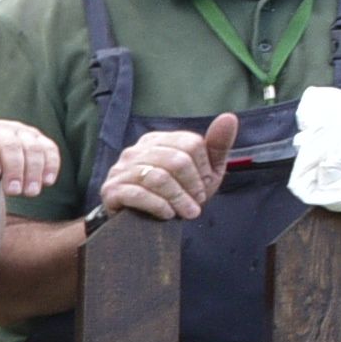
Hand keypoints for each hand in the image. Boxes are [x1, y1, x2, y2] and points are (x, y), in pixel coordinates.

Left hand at [0, 118, 61, 199]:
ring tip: (32, 192)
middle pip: (9, 145)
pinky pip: (48, 148)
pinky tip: (49, 181)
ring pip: (32, 146)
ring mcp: (19, 132)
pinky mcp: (35, 139)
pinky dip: (51, 163)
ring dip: (35, 169)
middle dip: (14, 168)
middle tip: (15, 192)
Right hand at [97, 116, 231, 225]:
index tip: (205, 186)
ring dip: (179, 199)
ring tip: (188, 213)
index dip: (204, 168)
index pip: (190, 143)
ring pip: (158, 178)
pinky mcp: (111, 190)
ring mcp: (120, 170)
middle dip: (193, 185)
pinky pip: (138, 194)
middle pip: (176, 160)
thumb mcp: (202, 172)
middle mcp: (135, 150)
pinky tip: (167, 215)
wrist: (139, 225)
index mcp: (157, 140)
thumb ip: (216, 146)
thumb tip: (229, 117)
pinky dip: (159, 206)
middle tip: (197, 203)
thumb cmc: (174, 195)